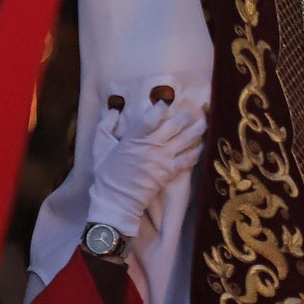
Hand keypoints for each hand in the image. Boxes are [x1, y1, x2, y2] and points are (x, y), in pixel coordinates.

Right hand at [87, 98, 206, 235]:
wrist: (117, 199)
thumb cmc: (107, 174)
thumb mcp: (100, 148)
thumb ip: (105, 127)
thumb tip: (114, 110)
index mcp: (135, 138)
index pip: (151, 117)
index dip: (160, 107)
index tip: (164, 103)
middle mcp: (152, 146)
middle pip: (175, 125)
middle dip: (184, 116)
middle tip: (189, 113)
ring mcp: (164, 159)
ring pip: (186, 140)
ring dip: (197, 130)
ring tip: (203, 123)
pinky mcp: (171, 171)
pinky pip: (189, 159)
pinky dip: (197, 151)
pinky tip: (201, 146)